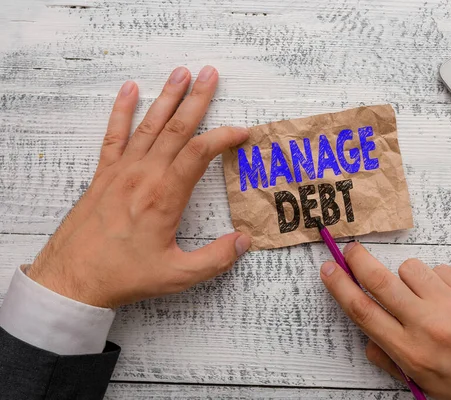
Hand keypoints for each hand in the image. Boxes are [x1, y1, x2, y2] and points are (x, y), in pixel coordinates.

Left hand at [27, 66, 250, 307]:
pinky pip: (114, 135)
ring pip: (149, 126)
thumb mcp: (177, 276)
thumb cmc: (124, 275)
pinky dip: (122, 110)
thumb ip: (215, 259)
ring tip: (181, 73)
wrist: (73, 277)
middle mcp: (143, 176)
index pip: (198, 154)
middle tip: (210, 74)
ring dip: (167, 97)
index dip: (222, 138)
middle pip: (175, 128)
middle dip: (196, 99)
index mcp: (164, 197)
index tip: (242, 131)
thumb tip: (244, 241)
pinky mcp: (104, 174)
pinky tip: (130, 90)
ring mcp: (121, 171)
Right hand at [320, 242, 450, 399]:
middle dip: (359, 260)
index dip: (340, 286)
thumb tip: (368, 334)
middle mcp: (429, 326)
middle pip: (380, 281)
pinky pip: (442, 269)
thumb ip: (390, 359)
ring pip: (411, 268)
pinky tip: (450, 299)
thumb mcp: (424, 385)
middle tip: (352, 250)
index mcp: (411, 352)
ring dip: (408, 277)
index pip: (363, 311)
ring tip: (423, 295)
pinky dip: (439, 280)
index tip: (329, 269)